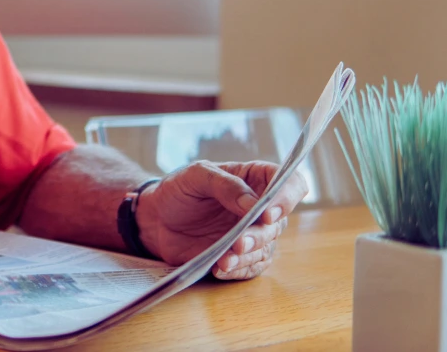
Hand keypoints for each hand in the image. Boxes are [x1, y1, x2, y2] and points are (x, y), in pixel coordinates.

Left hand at [135, 161, 307, 280]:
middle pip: (278, 223)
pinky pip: (250, 268)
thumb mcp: (196, 176)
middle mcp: (260, 208)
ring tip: (225, 259)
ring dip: (248, 256)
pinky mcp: (240, 256)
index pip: (290, 184)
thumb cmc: (178, 189)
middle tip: (239, 242)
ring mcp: (252, 234)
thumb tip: (253, 204)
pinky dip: (238, 270)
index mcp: (255, 179)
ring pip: (266, 249)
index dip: (287, 197)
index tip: (269, 213)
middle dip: (260, 235)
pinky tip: (220, 268)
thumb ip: (225, 185)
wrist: (156, 218)